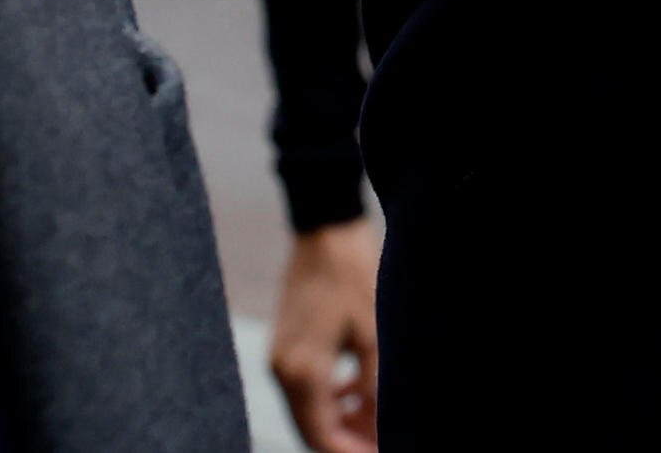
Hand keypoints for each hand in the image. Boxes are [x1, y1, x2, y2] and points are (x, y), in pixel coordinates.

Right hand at [271, 220, 380, 452]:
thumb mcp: (373, 334)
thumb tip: (379, 426)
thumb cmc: (353, 276)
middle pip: (311, 429)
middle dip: (346, 440)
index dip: (350, 451)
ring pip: (308, 411)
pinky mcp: (286, 346)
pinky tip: (358, 391)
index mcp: (302, 371)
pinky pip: (305, 389)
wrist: (326, 230)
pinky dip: (330, 398)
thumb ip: (373, 386)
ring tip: (376, 420)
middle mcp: (282, 370)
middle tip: (380, 442)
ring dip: (339, 421)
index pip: (321, 436)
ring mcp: (280, 358)